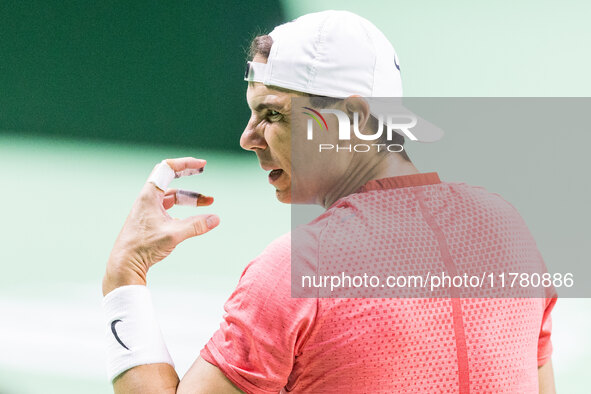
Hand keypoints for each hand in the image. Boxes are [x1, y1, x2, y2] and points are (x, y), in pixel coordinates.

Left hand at [103, 157, 218, 295]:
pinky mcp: (151, 221)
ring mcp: (149, 210)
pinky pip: (170, 209)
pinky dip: (183, 210)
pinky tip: (193, 219)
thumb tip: (215, 219)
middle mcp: (148, 200)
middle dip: (188, 174)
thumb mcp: (173, 234)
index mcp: (149, 196)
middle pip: (170, 178)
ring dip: (190, 198)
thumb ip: (196, 226)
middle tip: (202, 169)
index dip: (186, 163)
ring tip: (208, 202)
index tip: (202, 165)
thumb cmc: (143, 247)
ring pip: (172, 197)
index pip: (167, 169)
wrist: (125, 264)